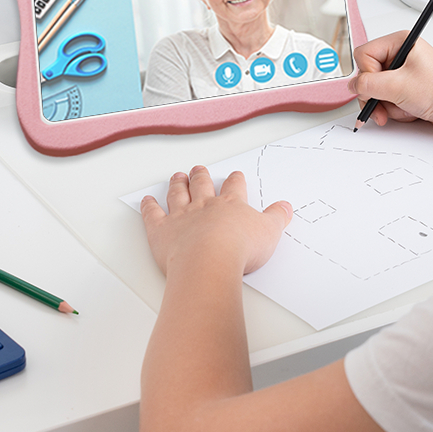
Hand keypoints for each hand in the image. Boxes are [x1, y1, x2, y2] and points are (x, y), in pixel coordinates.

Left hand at [140, 166, 292, 276]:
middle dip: (201, 176)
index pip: (234, 187)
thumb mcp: (269, 232)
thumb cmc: (238, 249)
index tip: (235, 175)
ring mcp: (181, 216)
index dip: (235, 180)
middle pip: (202, 185)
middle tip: (199, 169)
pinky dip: (149, 207)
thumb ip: (277, 218)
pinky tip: (147, 200)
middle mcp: (204, 206)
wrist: (209, 262)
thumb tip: (285, 207)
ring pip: (178, 194)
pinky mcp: (162, 231)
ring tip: (177, 177)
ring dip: (177, 184)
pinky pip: (153, 214)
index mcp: (230, 205)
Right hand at [349, 35, 432, 134]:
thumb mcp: (398, 86)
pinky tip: (410, 111)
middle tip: (382, 106)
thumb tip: (352, 85)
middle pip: (368, 75)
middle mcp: (401, 56)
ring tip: (404, 109)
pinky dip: (396, 110)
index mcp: (400, 43)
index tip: (379, 87)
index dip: (367, 74)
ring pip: (377, 91)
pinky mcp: (409, 90)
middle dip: (375, 95)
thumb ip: (368, 85)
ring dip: (387, 105)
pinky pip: (389, 101)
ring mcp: (405, 75)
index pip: (364, 55)